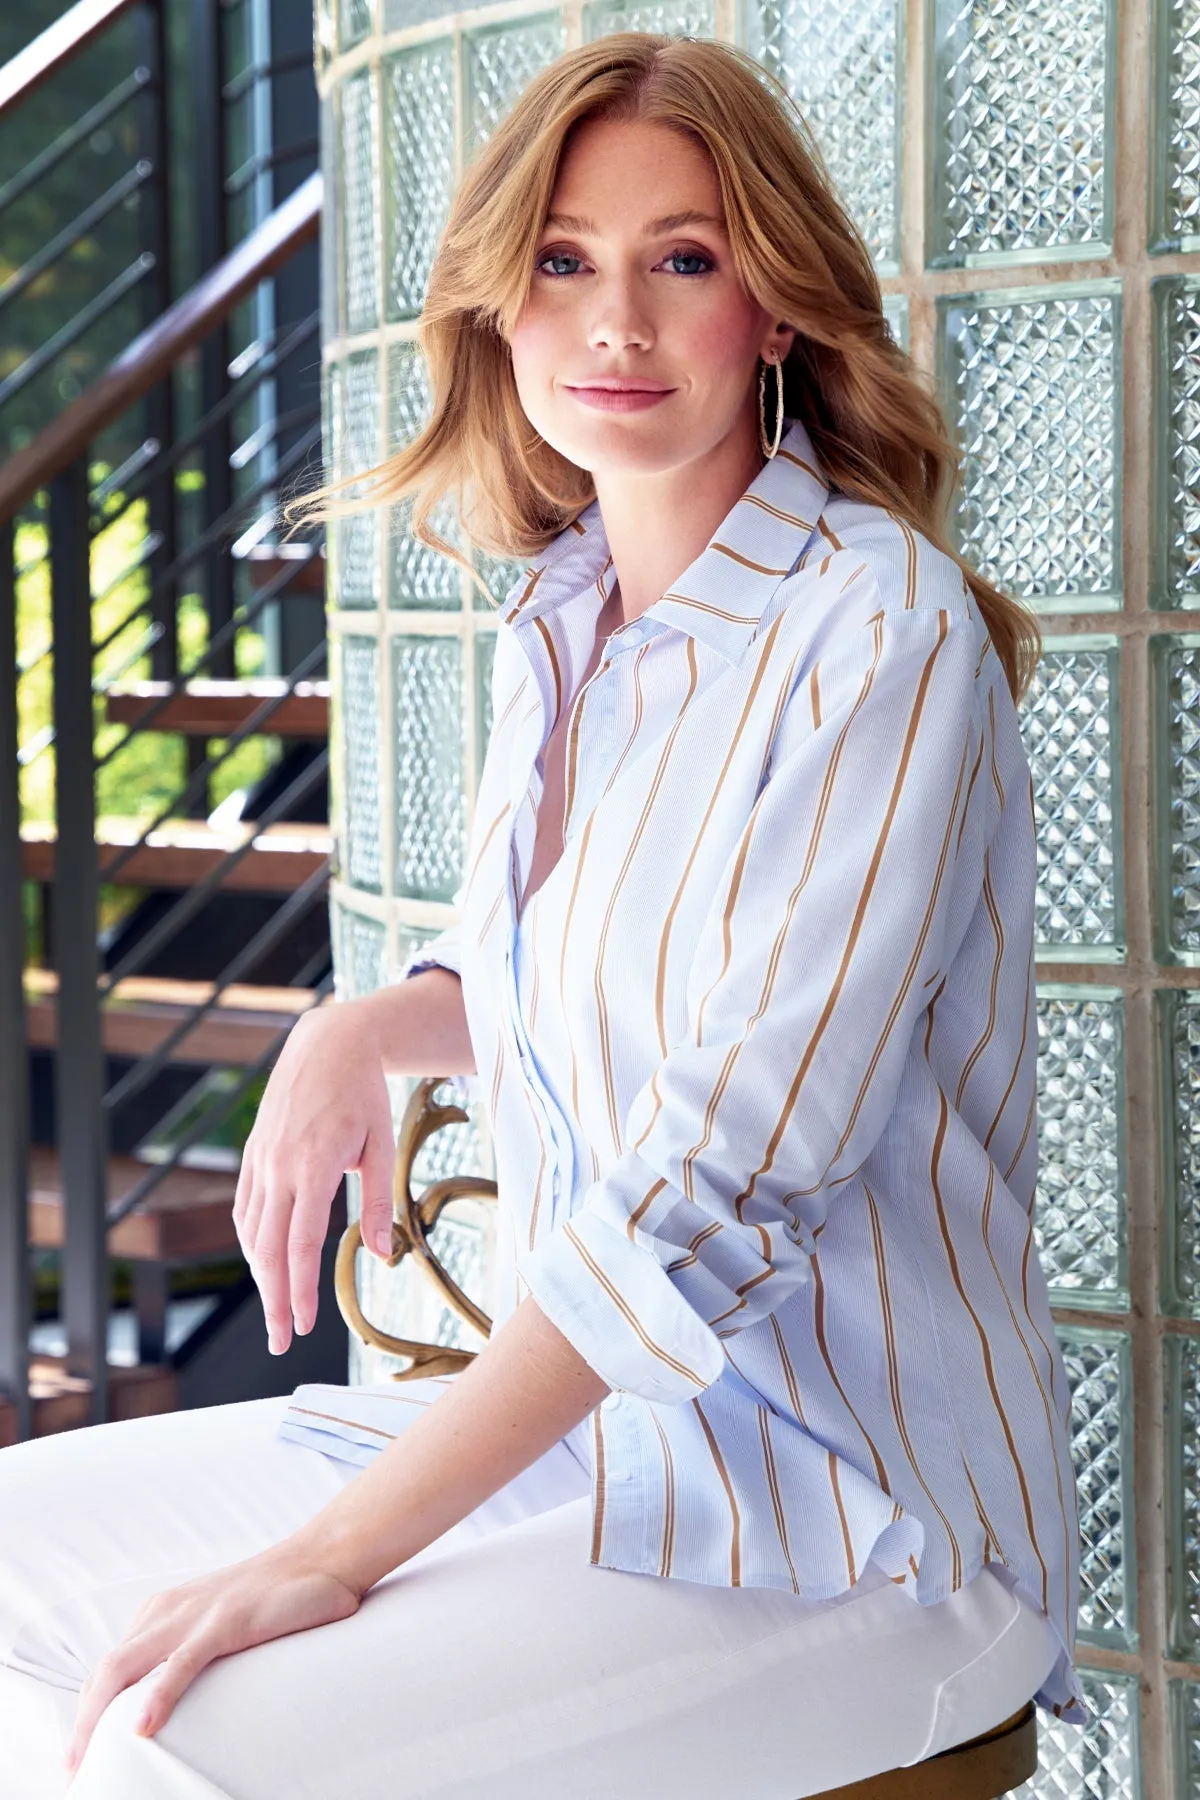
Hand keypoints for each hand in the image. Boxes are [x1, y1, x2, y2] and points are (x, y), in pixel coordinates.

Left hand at [64, 1542, 361, 1776]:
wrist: (324, 1557)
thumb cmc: (278, 1596)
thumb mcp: (221, 1620)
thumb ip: (195, 1648)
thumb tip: (178, 1698)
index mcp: (163, 1610)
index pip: (109, 1664)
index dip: (88, 1708)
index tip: (82, 1750)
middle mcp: (168, 1609)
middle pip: (105, 1671)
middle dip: (79, 1723)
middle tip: (71, 1770)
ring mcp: (194, 1614)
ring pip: (125, 1668)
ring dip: (96, 1717)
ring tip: (85, 1758)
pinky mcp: (225, 1622)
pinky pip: (180, 1664)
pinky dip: (156, 1697)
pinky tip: (142, 1727)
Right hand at [234, 1000, 396, 1353]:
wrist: (327, 1043)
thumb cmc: (363, 1092)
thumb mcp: (382, 1145)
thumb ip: (381, 1203)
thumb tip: (384, 1255)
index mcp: (315, 1165)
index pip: (301, 1244)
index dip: (299, 1290)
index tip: (302, 1325)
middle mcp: (279, 1166)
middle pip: (270, 1248)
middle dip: (274, 1299)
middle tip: (280, 1340)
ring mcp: (261, 1159)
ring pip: (252, 1231)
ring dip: (261, 1275)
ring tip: (276, 1308)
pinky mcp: (253, 1153)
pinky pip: (245, 1207)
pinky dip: (252, 1240)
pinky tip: (264, 1261)